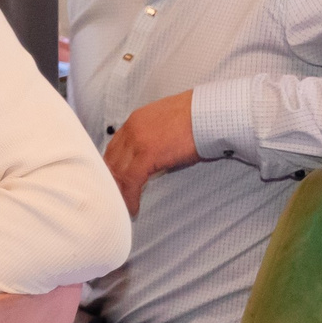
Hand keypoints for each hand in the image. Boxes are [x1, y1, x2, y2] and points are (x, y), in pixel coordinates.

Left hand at [102, 90, 199, 217]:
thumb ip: (153, 138)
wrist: (211, 114)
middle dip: (111, 182)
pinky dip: (129, 196)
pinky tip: (133, 208)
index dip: (112, 168)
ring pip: (116, 171)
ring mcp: (137, 140)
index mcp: (136, 120)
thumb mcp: (167, 125)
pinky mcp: (147, 154)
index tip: (115, 182)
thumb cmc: (198, 119)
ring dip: (118, 192)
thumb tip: (152, 158)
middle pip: (111, 160)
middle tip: (115, 199)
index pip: (114, 147)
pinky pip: (130, 180)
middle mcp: (132, 128)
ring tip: (123, 208)